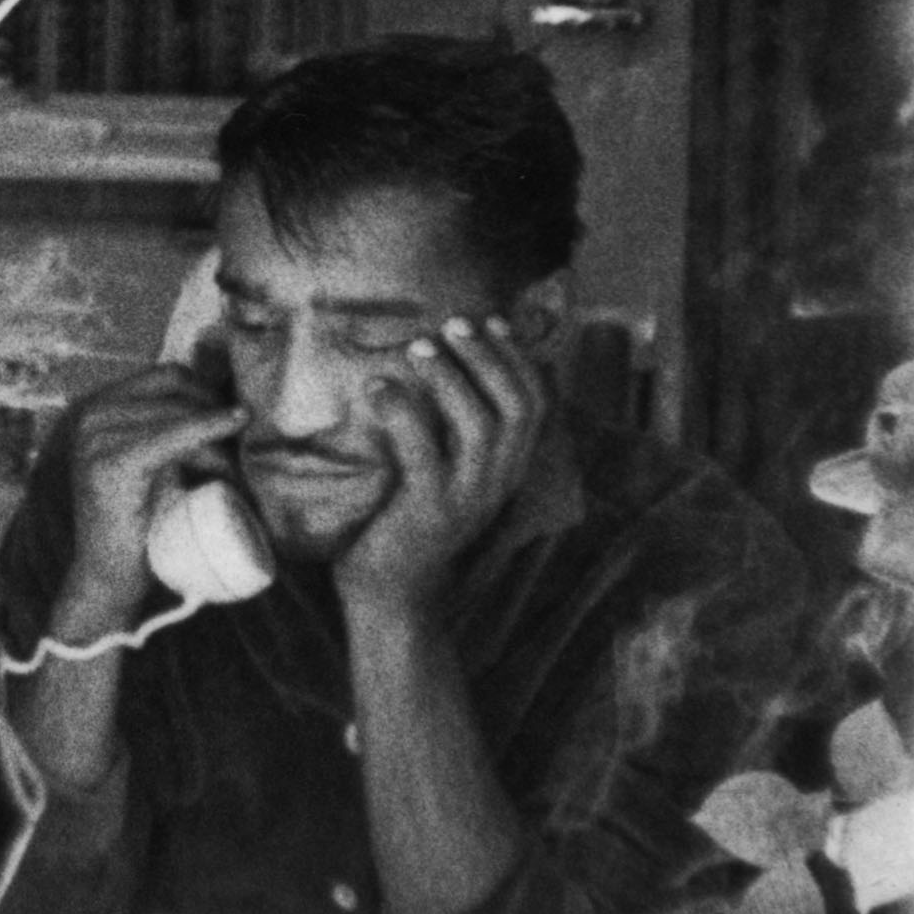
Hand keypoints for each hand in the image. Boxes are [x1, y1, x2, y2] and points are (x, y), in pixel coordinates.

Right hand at [47, 362, 239, 640]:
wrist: (109, 578)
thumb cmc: (141, 524)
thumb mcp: (156, 462)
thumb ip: (174, 429)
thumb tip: (233, 400)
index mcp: (97, 407)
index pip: (167, 377)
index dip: (208, 392)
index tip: (238, 419)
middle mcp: (90, 415)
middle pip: (176, 392)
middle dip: (215, 416)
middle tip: (242, 455)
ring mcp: (95, 437)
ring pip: (179, 414)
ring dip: (215, 440)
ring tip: (234, 475)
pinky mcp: (110, 463)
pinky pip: (172, 434)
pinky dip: (208, 430)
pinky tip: (234, 427)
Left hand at [338, 316, 544, 616]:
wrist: (393, 594)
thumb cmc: (411, 520)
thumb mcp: (446, 470)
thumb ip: (454, 430)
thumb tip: (442, 363)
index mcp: (509, 467)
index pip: (537, 403)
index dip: (516, 356)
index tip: (489, 319)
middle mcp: (499, 481)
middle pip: (517, 407)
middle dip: (487, 357)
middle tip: (450, 326)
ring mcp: (468, 497)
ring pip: (480, 425)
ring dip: (449, 377)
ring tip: (416, 348)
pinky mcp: (430, 511)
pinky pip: (424, 452)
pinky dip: (401, 411)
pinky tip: (377, 387)